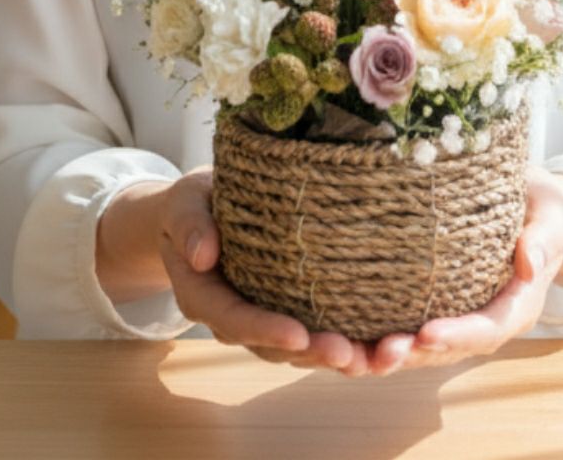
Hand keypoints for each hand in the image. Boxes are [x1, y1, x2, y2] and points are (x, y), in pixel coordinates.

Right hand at [158, 164, 373, 373]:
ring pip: (297, 350)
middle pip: (271, 346)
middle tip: (348, 354)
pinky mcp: (286, 308)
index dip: (266, 330)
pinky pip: (313, 332)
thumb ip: (190, 225)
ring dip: (333, 357)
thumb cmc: (193, 203)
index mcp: (204, 295)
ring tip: (371, 358)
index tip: (298, 335)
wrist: (200, 211)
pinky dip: (345, 342)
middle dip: (310, 353)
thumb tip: (204, 255)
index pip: (234, 319)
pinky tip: (378, 345)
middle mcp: (232, 317)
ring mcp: (261, 317)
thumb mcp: (184, 203)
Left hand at [358, 164, 562, 375]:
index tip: (425, 334)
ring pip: (418, 349)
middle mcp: (484, 321)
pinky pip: (402, 328)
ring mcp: (456, 317)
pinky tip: (336, 337)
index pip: (487, 328)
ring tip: (346, 355)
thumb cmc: (540, 205)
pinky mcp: (431, 306)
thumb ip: (544, 238)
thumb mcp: (550, 214)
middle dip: (410, 355)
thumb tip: (530, 263)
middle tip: (375, 354)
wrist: (528, 204)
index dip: (457, 336)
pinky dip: (370, 338)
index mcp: (517, 305)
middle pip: (446, 350)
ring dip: (382, 356)